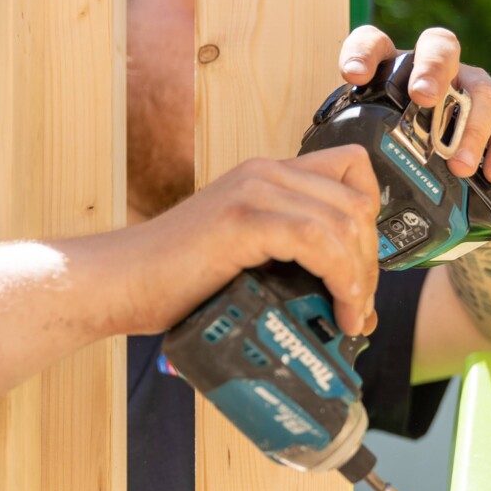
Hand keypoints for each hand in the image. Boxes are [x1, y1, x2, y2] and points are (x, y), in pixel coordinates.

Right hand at [116, 145, 381, 336]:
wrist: (119, 284)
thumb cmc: (177, 284)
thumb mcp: (247, 261)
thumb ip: (292, 266)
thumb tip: (353, 308)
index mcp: (269, 177)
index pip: (353, 173)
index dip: (371, 224)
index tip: (361, 273)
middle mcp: (266, 173)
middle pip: (357, 204)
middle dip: (370, 263)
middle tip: (358, 310)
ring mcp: (253, 192)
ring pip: (345, 221)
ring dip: (361, 277)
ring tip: (351, 317)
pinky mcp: (242, 219)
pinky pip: (317, 239)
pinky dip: (341, 277)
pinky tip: (340, 308)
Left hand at [338, 25, 490, 184]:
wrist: (449, 170)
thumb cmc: (400, 152)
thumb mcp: (375, 146)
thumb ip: (361, 149)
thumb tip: (340, 176)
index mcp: (394, 69)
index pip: (375, 44)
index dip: (363, 53)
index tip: (354, 76)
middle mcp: (435, 68)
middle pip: (439, 47)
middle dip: (432, 69)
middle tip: (423, 97)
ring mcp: (471, 85)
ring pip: (480, 90)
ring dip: (471, 129)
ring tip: (460, 167)